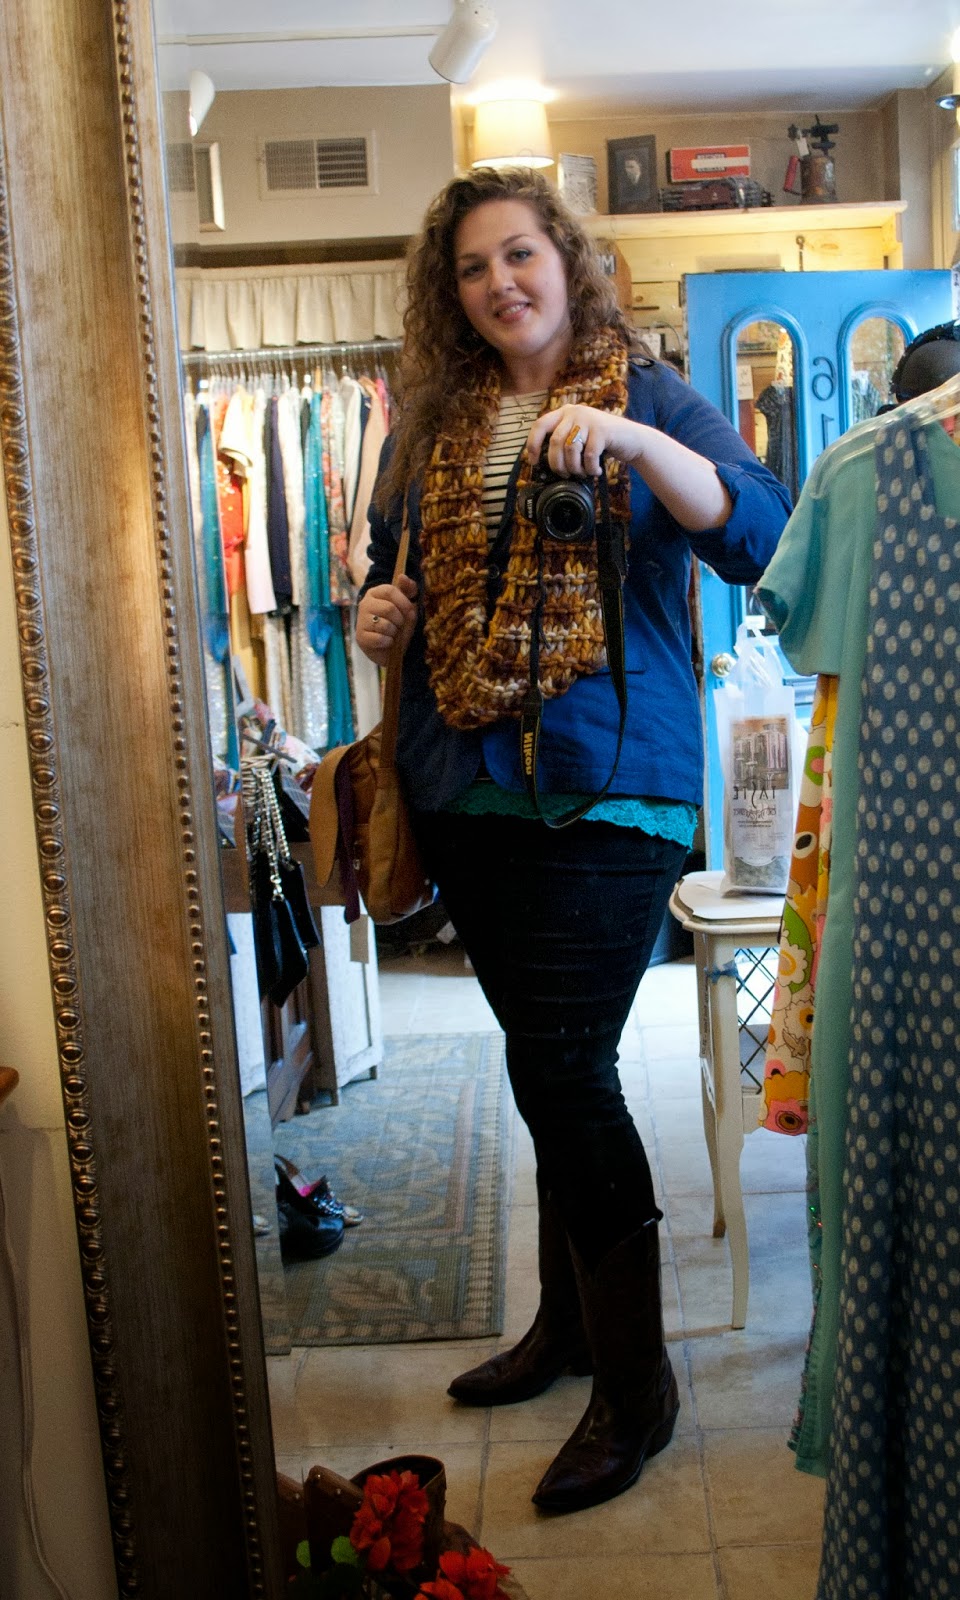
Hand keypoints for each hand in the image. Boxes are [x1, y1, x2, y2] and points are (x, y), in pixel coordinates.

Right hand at [356, 576, 418, 663]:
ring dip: (394, 632)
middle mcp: (365, 604)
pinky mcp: (360, 637)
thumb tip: (402, 576)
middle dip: (400, 620)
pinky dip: (388, 642)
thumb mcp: (408, 606)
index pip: (390, 590)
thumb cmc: (399, 625)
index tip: (410, 611)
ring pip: (385, 625)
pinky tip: (386, 642)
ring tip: (392, 633)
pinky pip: (380, 639)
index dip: (404, 602)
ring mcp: (361, 620)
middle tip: (399, 625)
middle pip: (389, 608)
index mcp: (375, 592)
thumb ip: (409, 590)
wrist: (391, 648)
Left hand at [525, 405, 646, 478]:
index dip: (532, 444)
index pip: (540, 425)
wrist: (632, 439)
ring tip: (582, 473)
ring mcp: (589, 419)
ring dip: (574, 468)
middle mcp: (575, 412)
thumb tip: (541, 462)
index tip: (534, 462)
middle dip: (557, 464)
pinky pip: (588, 455)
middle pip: (555, 441)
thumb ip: (563, 441)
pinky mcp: (603, 430)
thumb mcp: (579, 437)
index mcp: (565, 413)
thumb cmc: (602, 443)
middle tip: (565, 474)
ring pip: (570, 449)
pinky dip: (590, 468)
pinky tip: (595, 471)